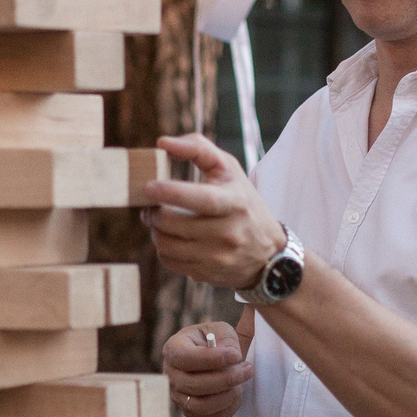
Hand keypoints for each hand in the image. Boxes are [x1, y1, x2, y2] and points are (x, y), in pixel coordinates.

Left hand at [141, 134, 289, 290]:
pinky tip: (171, 238)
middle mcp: (229, 232)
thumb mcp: (230, 170)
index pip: (203, 199)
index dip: (173, 193)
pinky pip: (170, 261)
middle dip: (153, 213)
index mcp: (235, 203)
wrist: (268, 252)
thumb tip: (162, 143)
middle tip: (148, 205)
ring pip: (167, 244)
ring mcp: (218, 257)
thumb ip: (199, 148)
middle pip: (175, 224)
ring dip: (155, 231)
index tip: (149, 187)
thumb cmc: (241, 201)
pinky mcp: (208, 274)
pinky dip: (164, 249)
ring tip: (159, 221)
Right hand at [164, 321, 251, 416]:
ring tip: (242, 382)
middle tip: (248, 369)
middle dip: (226, 378)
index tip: (236, 356)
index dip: (211, 359)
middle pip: (193, 385)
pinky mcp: (191, 411)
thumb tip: (231, 356)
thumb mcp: (221, 330)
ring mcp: (179, 396)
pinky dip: (230, 406)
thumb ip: (226, 338)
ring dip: (228, 395)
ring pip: (202, 405)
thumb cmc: (216, 341)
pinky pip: (212, 416)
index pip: (184, 357)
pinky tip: (237, 392)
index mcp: (173, 348)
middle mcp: (170, 375)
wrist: (215, 360)